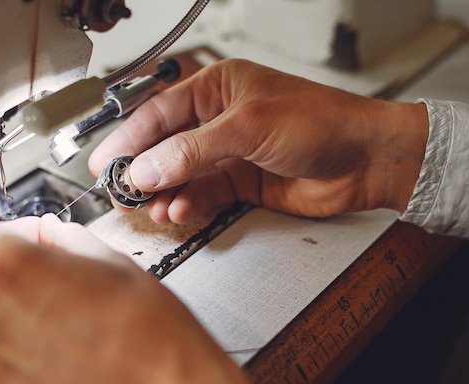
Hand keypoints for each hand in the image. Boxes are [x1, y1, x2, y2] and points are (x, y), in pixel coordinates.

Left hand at [0, 214, 257, 383]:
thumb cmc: (150, 335)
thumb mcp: (114, 263)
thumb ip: (69, 240)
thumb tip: (53, 234)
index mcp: (12, 269)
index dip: (22, 232)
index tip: (40, 238)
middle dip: (5, 271)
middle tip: (46, 271)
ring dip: (12, 309)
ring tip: (63, 311)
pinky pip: (0, 356)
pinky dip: (21, 345)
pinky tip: (65, 341)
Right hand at [89, 59, 428, 223]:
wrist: (363, 160)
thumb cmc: (319, 122)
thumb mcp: (247, 126)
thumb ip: (192, 150)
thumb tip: (147, 167)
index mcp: (218, 88)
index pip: (160, 112)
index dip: (129, 137)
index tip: (106, 161)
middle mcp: (220, 120)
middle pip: (166, 144)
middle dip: (141, 168)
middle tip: (119, 190)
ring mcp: (229, 153)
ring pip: (181, 173)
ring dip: (163, 191)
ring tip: (149, 206)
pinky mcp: (241, 181)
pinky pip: (202, 193)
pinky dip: (187, 203)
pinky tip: (177, 210)